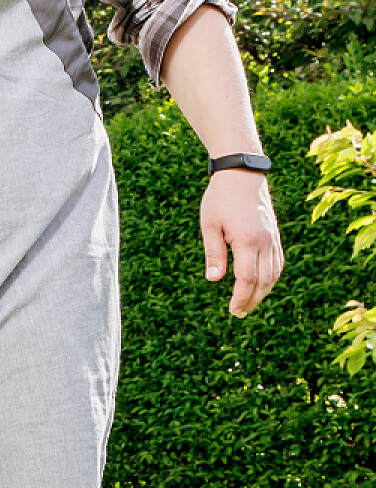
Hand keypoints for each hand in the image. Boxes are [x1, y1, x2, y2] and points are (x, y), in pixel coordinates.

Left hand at [201, 169, 283, 315]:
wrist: (242, 174)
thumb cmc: (220, 199)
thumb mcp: (210, 225)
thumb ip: (214, 253)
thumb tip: (214, 279)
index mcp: (247, 240)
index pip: (248, 278)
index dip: (241, 297)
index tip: (233, 310)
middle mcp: (265, 241)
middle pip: (264, 280)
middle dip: (252, 299)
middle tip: (239, 313)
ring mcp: (273, 239)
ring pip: (274, 274)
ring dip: (263, 291)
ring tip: (248, 303)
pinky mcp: (275, 236)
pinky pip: (277, 263)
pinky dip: (271, 278)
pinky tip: (261, 285)